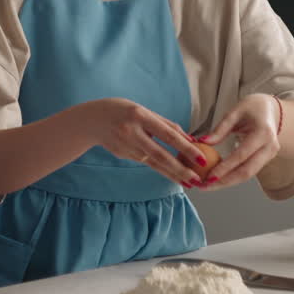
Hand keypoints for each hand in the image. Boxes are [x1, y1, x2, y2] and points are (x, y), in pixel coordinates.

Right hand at [86, 98, 205, 186]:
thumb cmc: (123, 111)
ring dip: (173, 173)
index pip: (167, 134)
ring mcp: (126, 146)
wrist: (92, 120)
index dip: (185, 147)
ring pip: (154, 162)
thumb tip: (189, 138)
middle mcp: (132, 132)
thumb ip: (165, 124)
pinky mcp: (124, 155)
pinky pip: (147, 162)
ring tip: (189, 182)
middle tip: (196, 179)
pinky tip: (174, 175)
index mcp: (139, 115)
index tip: (201, 158)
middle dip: (180, 168)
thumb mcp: (143, 110)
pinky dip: (162, 169)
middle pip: (160, 154)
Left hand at [199, 93, 281, 190]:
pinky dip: (233, 177)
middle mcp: (270, 147)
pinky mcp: (266, 159)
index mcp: (263, 132)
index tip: (208, 176)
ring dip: (228, 182)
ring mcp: (270, 155)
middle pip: (247, 171)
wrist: (272, 110)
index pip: (242, 155)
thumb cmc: (253, 107)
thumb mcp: (235, 111)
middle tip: (205, 186)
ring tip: (208, 185)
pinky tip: (218, 179)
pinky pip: (249, 171)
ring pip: (248, 175)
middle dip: (225, 182)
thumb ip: (220, 128)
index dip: (225, 168)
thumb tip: (203, 142)